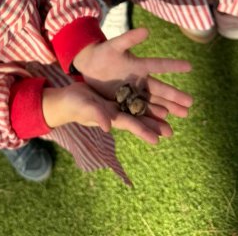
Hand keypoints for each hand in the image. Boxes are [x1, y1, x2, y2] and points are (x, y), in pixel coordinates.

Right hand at [42, 81, 173, 144]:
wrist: (67, 98)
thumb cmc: (74, 105)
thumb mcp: (85, 108)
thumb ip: (96, 115)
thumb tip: (107, 127)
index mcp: (111, 117)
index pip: (132, 124)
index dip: (145, 131)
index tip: (158, 140)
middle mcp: (116, 113)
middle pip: (138, 119)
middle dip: (154, 125)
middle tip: (170, 131)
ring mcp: (115, 105)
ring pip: (136, 109)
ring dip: (150, 112)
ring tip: (167, 115)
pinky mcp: (113, 97)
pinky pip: (130, 99)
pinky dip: (140, 100)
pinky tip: (149, 99)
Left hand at [72, 28, 192, 129]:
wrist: (88, 67)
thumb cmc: (102, 53)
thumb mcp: (114, 45)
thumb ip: (129, 39)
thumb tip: (146, 30)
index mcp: (139, 65)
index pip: (159, 65)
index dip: (174, 65)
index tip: (190, 66)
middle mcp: (140, 80)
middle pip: (160, 89)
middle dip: (175, 96)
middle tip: (191, 103)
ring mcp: (133, 93)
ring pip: (153, 102)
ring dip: (168, 108)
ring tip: (184, 114)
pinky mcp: (125, 102)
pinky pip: (140, 112)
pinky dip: (151, 118)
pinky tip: (163, 125)